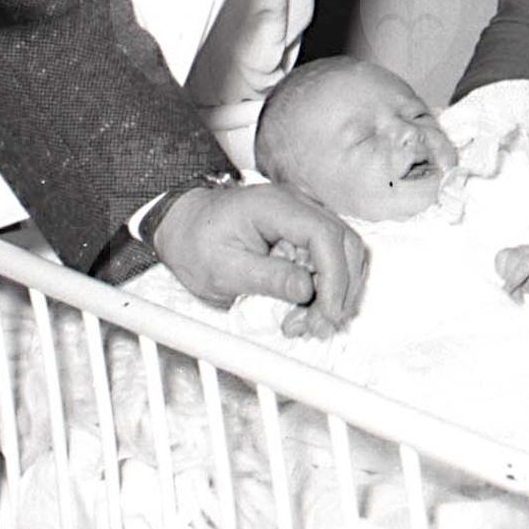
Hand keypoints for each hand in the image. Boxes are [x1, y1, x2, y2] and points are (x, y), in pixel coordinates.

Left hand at [150, 181, 367, 335]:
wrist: (183, 226)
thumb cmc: (196, 243)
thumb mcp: (223, 268)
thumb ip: (267, 278)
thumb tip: (306, 290)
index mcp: (275, 205)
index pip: (323, 235)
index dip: (334, 277)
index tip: (328, 312)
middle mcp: (298, 203)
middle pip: (344, 243)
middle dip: (340, 289)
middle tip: (318, 325)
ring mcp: (305, 214)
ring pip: (344, 251)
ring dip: (337, 290)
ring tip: (309, 322)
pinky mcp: (306, 231)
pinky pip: (332, 256)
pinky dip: (329, 285)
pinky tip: (309, 308)